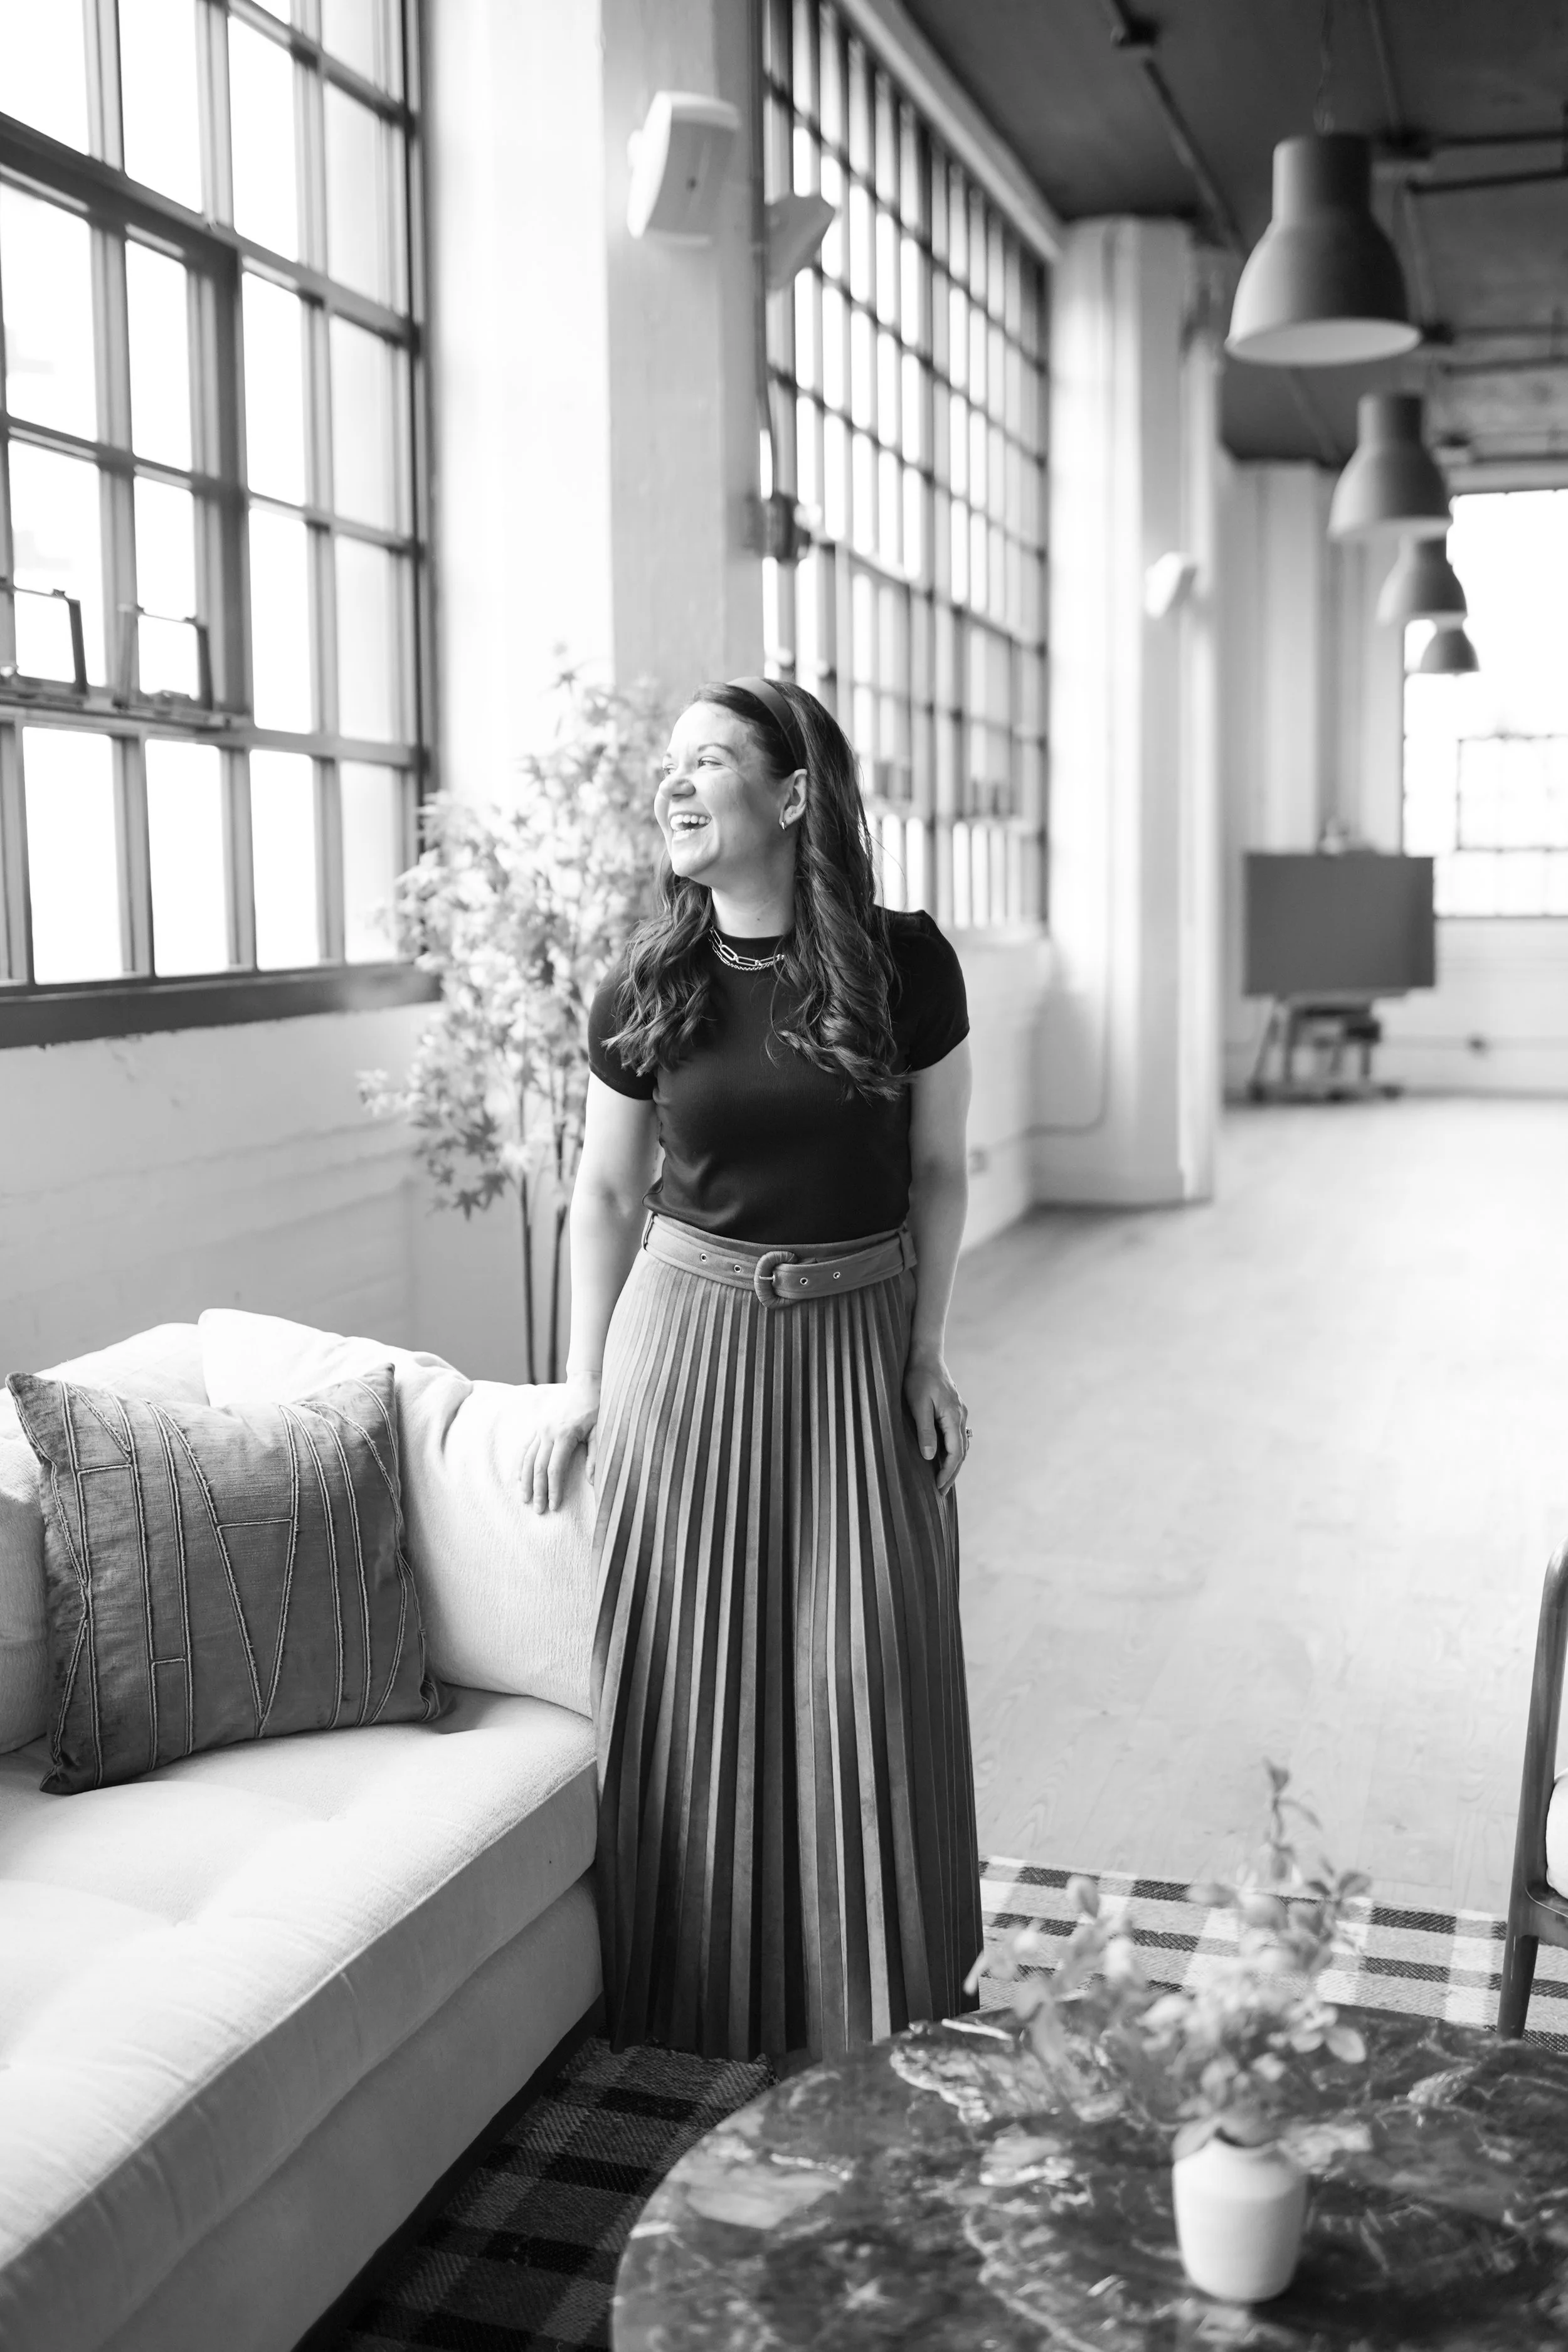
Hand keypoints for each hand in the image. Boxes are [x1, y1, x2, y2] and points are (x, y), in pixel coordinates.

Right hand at [519, 1376, 600, 1513]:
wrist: (584, 1381)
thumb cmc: (596, 1405)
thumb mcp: (601, 1430)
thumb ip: (596, 1456)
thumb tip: (592, 1481)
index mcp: (564, 1435)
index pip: (554, 1469)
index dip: (553, 1489)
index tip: (554, 1505)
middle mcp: (547, 1432)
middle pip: (538, 1467)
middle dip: (538, 1490)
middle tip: (538, 1510)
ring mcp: (540, 1428)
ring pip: (527, 1458)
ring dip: (525, 1480)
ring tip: (524, 1499)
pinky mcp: (538, 1425)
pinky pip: (525, 1447)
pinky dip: (521, 1464)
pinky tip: (519, 1477)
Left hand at [904, 1348, 969, 1495]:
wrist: (925, 1354)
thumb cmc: (917, 1378)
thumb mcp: (917, 1404)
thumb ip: (925, 1430)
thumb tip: (930, 1457)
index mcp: (953, 1417)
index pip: (955, 1453)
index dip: (947, 1472)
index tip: (937, 1488)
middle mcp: (961, 1416)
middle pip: (961, 1452)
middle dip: (952, 1473)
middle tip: (941, 1493)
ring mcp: (959, 1412)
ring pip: (961, 1444)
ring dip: (954, 1463)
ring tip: (943, 1480)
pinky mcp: (954, 1409)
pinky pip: (958, 1435)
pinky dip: (954, 1450)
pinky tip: (946, 1457)